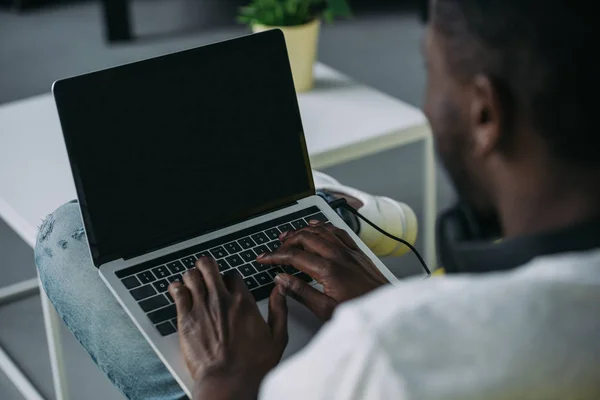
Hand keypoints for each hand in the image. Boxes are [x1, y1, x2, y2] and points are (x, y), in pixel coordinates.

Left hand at [168, 258, 287, 399]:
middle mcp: (221, 300)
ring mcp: (201, 308)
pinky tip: (178, 290)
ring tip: (192, 281)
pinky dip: (176, 288)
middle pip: (209, 266)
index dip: (229, 278)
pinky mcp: (186, 319)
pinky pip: (177, 292)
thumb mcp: (277, 337)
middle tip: (206, 272)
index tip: (228, 284)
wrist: (228, 383)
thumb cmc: (252, 367)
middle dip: (207, 266)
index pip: (233, 274)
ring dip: (192, 276)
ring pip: (192, 276)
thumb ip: (279, 309)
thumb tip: (281, 289)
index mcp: (243, 302)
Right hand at [258, 221, 388, 320]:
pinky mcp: (357, 252)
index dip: (275, 256)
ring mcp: (349, 251)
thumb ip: (301, 292)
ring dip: (302, 231)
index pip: (294, 256)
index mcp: (327, 270)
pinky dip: (323, 226)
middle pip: (305, 238)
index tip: (264, 258)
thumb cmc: (359, 310)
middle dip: (286, 241)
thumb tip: (281, 280)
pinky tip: (317, 226)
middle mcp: (338, 255)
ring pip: (321, 231)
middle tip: (274, 248)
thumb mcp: (325, 309)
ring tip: (289, 235)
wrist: (386, 308)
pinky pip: (337, 231)